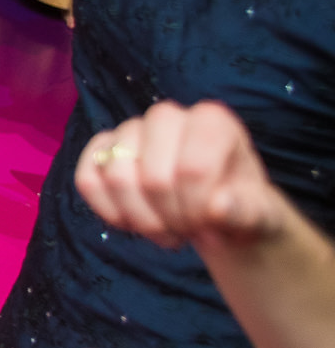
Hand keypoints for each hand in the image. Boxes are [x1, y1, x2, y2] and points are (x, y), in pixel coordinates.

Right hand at [77, 100, 286, 249]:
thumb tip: (218, 207)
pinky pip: (87, 179)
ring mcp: (130, 129)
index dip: (197, 209)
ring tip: (166, 230)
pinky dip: (108, 211)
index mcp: (212, 120)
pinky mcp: (102, 148)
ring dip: (141, 219)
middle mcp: (167, 116)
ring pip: (116, 177)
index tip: (211, 226)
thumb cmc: (239, 206)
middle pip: (153, 177)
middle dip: (169, 218)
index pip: (193, 168)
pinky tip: (133, 223)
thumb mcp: (259, 215)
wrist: (216, 211)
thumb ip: (246, 212)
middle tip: (188, 231)